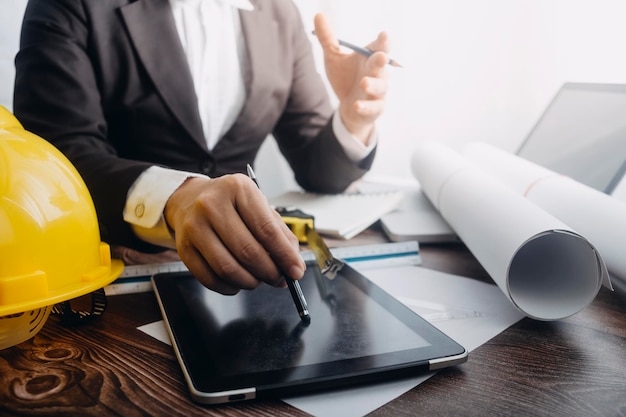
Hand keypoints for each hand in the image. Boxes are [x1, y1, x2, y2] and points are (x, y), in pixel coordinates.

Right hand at [163, 175, 304, 294]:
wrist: (189, 200)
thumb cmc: (231, 204)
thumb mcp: (259, 205)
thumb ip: (280, 233)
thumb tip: (293, 263)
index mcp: (238, 189)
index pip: (266, 229)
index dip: (284, 255)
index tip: (296, 271)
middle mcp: (212, 204)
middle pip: (247, 251)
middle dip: (269, 272)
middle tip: (279, 279)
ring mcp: (194, 226)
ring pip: (228, 268)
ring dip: (250, 282)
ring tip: (258, 279)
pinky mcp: (184, 248)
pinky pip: (209, 278)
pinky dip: (229, 287)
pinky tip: (238, 282)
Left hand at [313, 13, 390, 143]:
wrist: (348, 107)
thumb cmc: (345, 78)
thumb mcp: (334, 58)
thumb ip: (328, 38)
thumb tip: (318, 15)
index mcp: (370, 57)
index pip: (380, 47)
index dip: (383, 42)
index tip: (384, 35)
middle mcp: (378, 73)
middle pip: (382, 65)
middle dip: (381, 61)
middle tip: (381, 57)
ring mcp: (378, 92)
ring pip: (380, 87)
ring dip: (373, 85)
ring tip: (363, 83)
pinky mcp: (375, 108)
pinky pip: (372, 108)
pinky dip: (365, 106)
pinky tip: (355, 105)